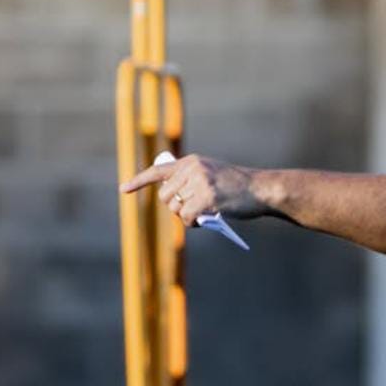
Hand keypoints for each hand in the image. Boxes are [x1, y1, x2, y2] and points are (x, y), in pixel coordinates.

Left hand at [120, 154, 265, 226]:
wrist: (262, 189)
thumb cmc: (239, 187)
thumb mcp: (212, 175)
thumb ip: (191, 181)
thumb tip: (172, 201)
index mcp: (191, 162)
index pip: (158, 171)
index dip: (139, 181)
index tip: (123, 190)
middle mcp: (192, 169)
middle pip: (165, 196)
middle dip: (175, 207)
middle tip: (193, 211)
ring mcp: (199, 183)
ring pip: (176, 208)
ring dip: (185, 217)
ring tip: (203, 214)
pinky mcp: (207, 197)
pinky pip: (187, 217)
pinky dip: (192, 224)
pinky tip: (204, 221)